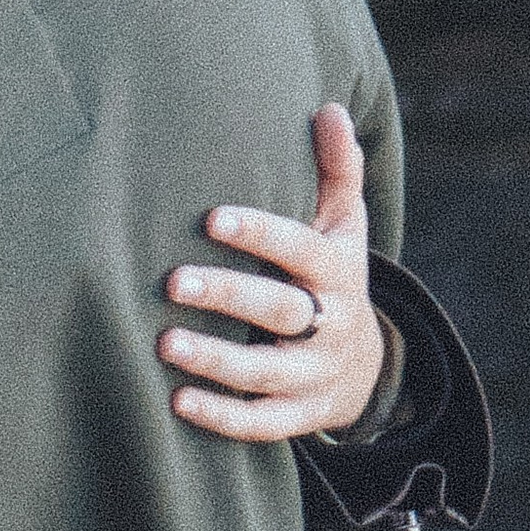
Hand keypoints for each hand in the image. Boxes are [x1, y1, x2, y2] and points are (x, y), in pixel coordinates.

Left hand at [160, 103, 387, 443]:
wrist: (365, 364)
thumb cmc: (333, 275)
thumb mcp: (344, 223)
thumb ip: (336, 169)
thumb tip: (327, 108)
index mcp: (338, 270)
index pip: (300, 249)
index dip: (260, 234)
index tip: (211, 217)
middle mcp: (331, 323)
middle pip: (282, 310)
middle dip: (228, 296)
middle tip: (171, 282)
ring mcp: (315, 373)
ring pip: (267, 371)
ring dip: (217, 360)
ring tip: (164, 342)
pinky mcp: (300, 414)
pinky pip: (263, 423)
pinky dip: (223, 416)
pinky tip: (177, 401)